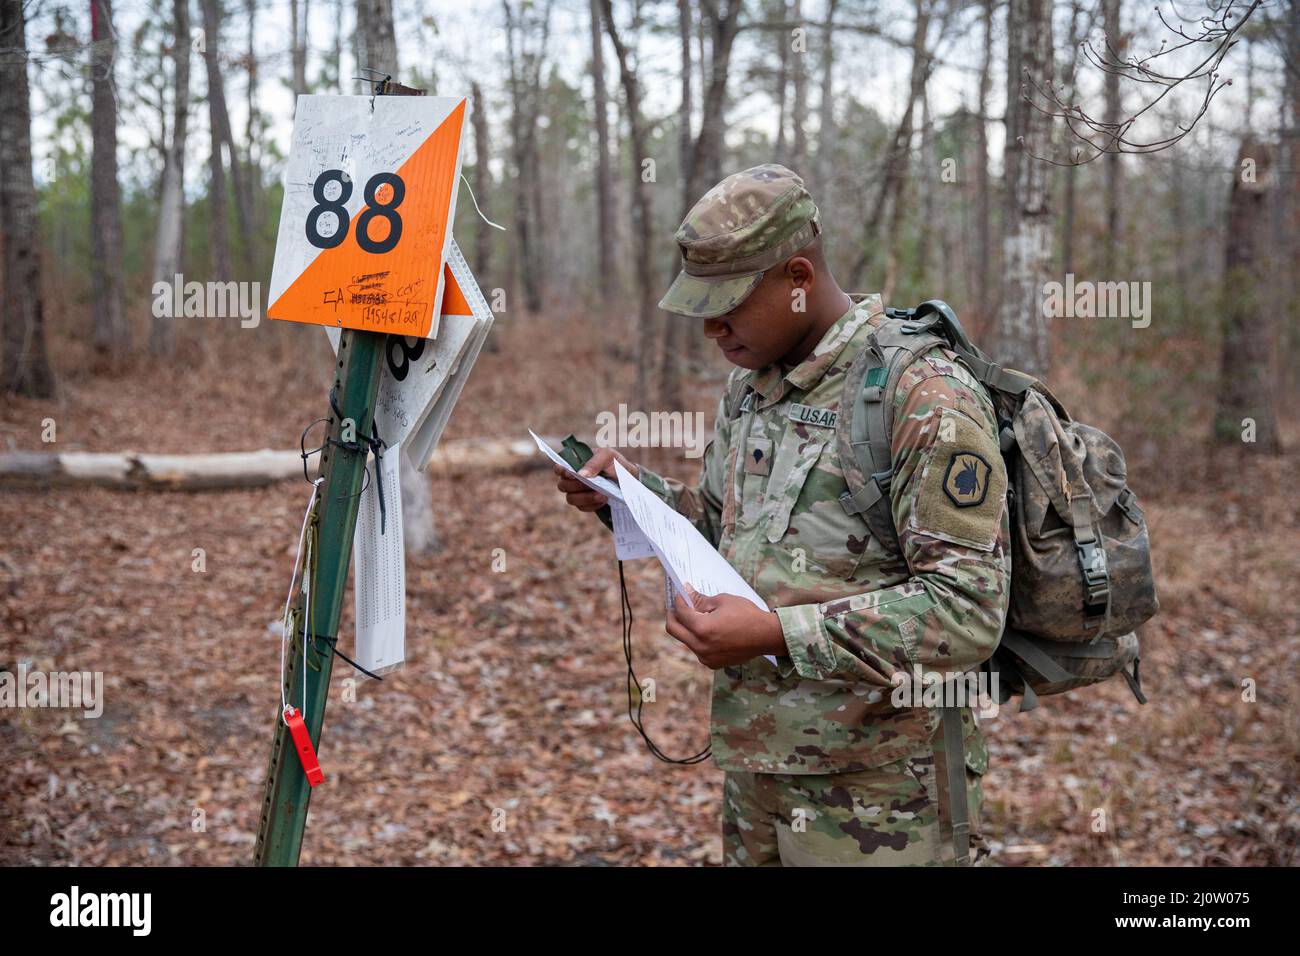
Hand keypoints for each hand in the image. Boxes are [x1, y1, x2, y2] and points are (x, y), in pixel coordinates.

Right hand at [553, 447, 639, 512]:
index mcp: (576, 463)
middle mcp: (574, 478)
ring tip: (602, 495)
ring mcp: (578, 492)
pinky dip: (592, 504)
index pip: (559, 467)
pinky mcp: (585, 503)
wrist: (630, 481)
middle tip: (592, 484)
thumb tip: (580, 474)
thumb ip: (594, 462)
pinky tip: (603, 500)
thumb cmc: (617, 464)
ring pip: (571, 499)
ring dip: (585, 497)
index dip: (560, 471)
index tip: (569, 473)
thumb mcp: (609, 456)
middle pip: (563, 485)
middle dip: (577, 486)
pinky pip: (582, 507)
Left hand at [665, 584, 786, 668]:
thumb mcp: (722, 601)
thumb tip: (687, 594)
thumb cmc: (747, 615)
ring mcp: (705, 657)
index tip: (681, 594)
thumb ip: (700, 600)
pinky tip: (709, 630)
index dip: (679, 600)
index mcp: (702, 628)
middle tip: (677, 606)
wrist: (766, 636)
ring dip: (686, 627)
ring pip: (685, 640)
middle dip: (673, 615)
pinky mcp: (712, 663)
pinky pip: (697, 649)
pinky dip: (698, 638)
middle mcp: (700, 646)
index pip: (680, 612)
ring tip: (697, 616)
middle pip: (673, 629)